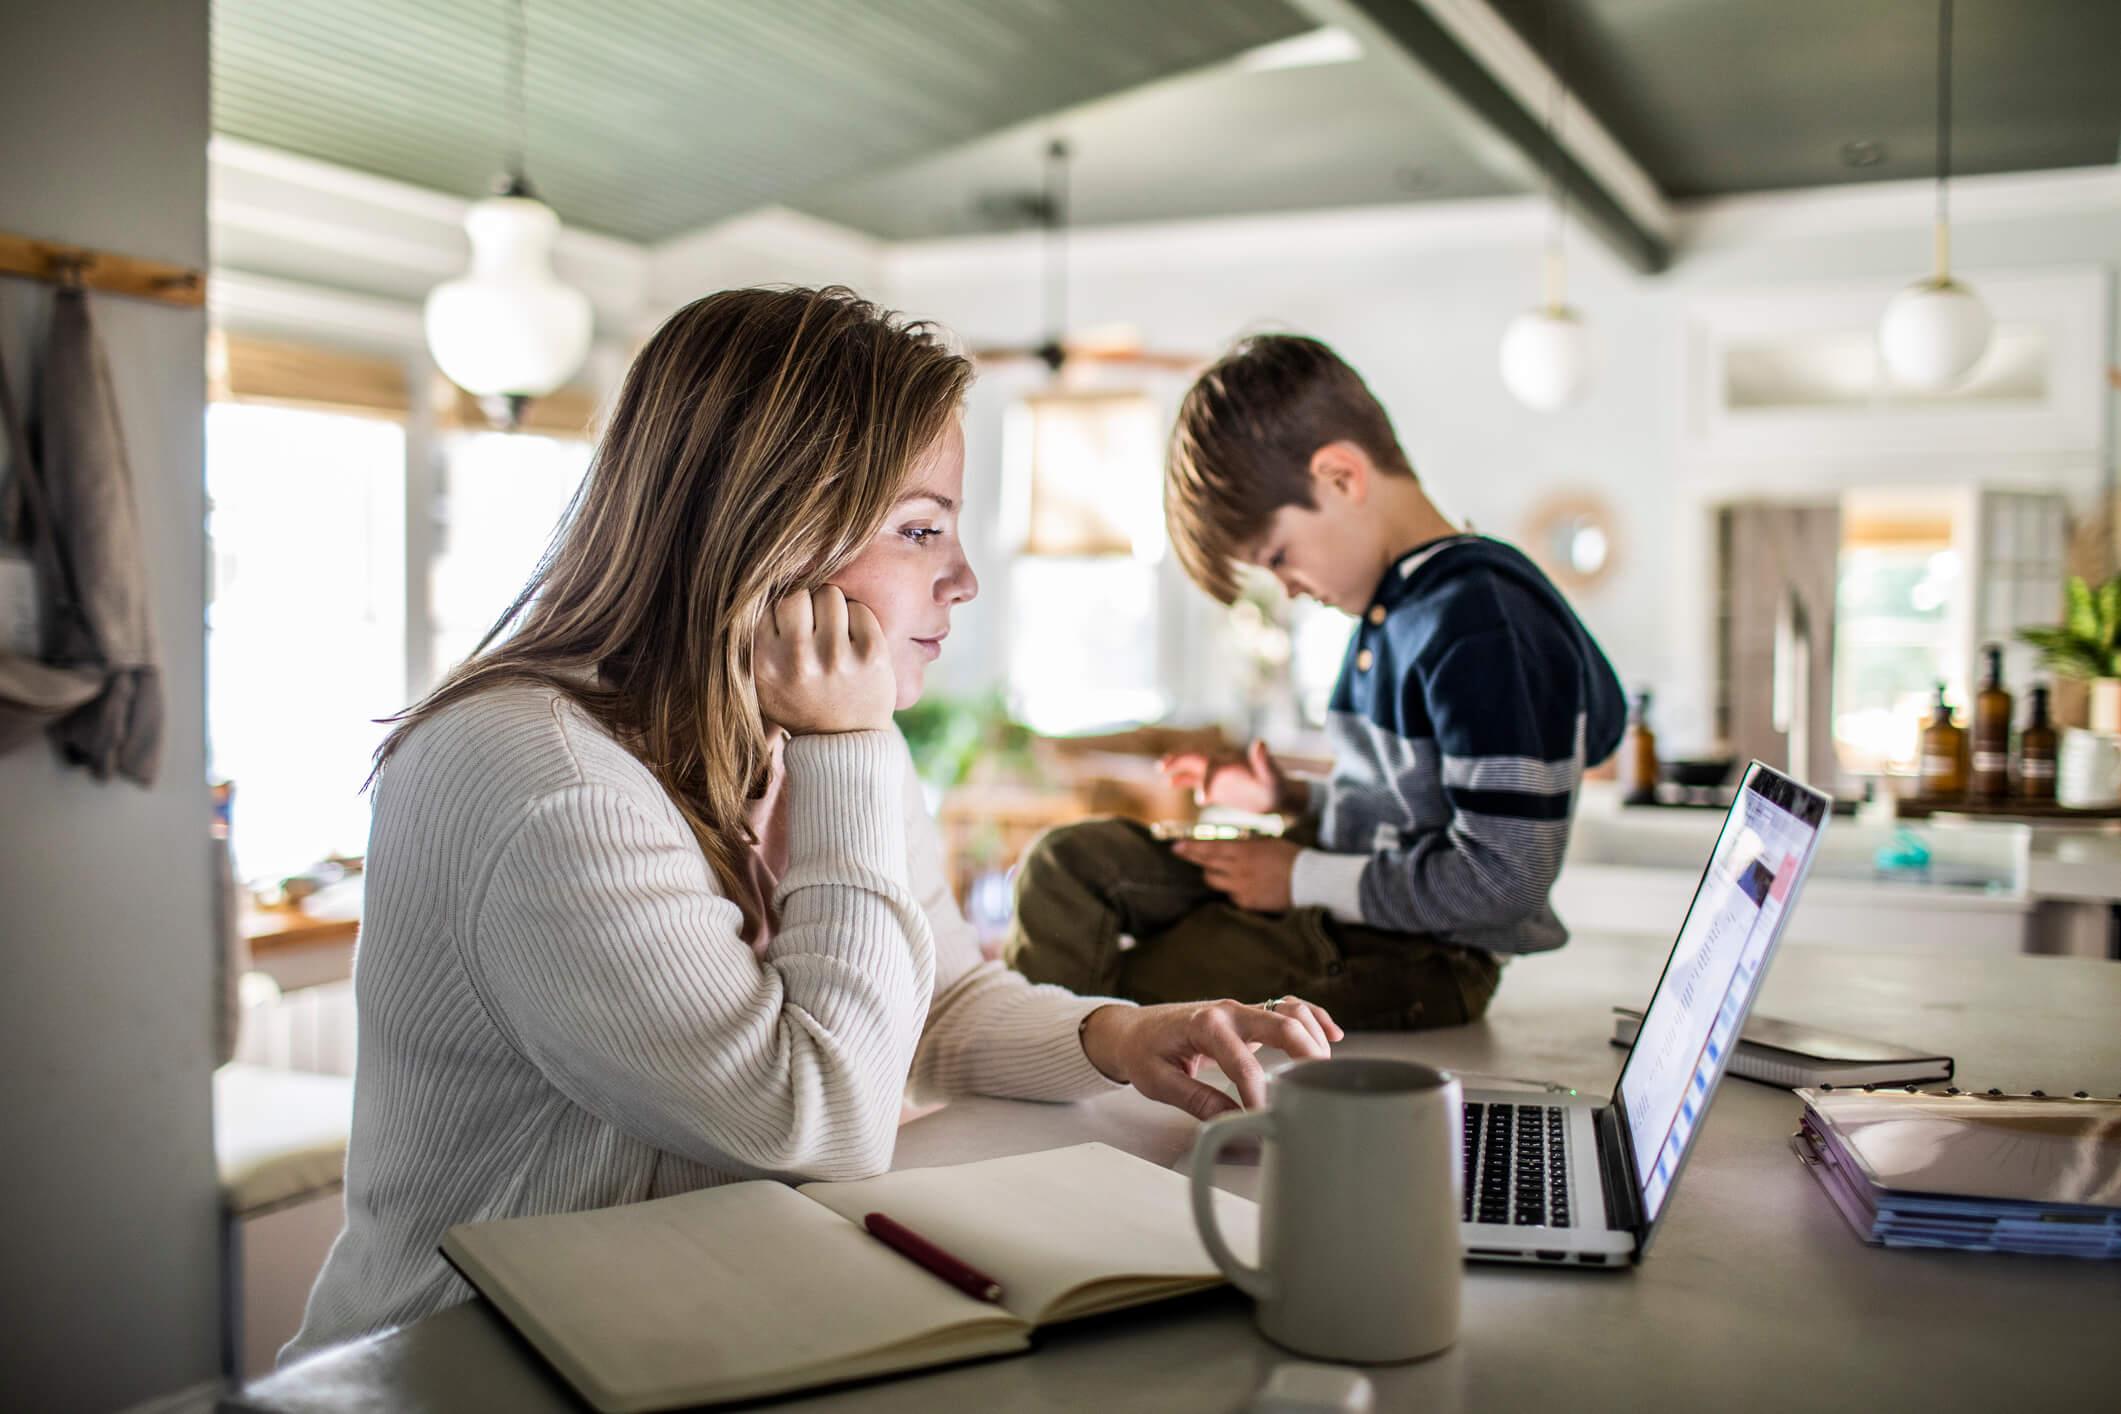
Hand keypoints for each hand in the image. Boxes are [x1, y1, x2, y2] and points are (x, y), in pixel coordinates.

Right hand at [751, 586, 894, 735]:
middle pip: (797, 593)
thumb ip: (756, 639)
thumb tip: (757, 583)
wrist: (843, 742)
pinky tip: (852, 640)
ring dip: (831, 607)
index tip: (788, 626)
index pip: (766, 603)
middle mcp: (798, 660)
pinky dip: (856, 618)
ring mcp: (837, 657)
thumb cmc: (799, 701)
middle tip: (813, 625)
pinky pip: (860, 609)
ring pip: (829, 594)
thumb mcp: (763, 680)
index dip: (779, 610)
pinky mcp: (872, 655)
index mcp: (765, 664)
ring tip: (832, 630)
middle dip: (805, 603)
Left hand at [1080, 997, 1343, 1118]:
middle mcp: (1228, 1011)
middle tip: (1319, 1089)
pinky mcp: (1250, 1016)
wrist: (1133, 1029)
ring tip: (1325, 1071)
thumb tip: (1234, 1124)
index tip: (1268, 1120)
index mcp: (1204, 1026)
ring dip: (1314, 1037)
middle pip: (1281, 1025)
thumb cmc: (1143, 1052)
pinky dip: (1314, 1017)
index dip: (1260, 1096)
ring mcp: (1242, 1010)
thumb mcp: (1158, 1082)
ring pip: (1291, 1012)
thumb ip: (1197, 1101)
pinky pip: (1289, 1008)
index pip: (1243, 1065)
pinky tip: (1333, 1035)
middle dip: (1306, 1056)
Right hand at [1159, 740, 1296, 815]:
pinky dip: (1185, 781)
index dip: (1206, 781)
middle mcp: (1222, 765)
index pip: (1212, 767)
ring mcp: (1218, 776)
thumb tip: (1259, 742)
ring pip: (1193, 768)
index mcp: (1232, 762)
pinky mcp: (1217, 789)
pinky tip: (1172, 783)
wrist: (1278, 795)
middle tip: (1163, 766)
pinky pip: (1197, 782)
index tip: (1203, 800)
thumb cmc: (1277, 785)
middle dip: (1179, 761)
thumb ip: (1264, 761)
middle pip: (1196, 759)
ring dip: (1178, 768)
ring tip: (1161, 770)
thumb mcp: (1272, 775)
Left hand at [1171, 837, 1300, 912]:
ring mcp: (1241, 888)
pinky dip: (1233, 890)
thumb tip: (1226, 844)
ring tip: (1222, 870)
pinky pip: (1231, 896)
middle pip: (1206, 865)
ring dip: (1213, 874)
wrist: (1310, 880)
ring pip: (1214, 881)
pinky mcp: (1247, 903)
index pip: (1209, 848)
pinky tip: (1247, 886)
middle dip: (1194, 858)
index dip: (1190, 847)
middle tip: (1181, 853)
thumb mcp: (1265, 843)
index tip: (1176, 846)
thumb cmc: (1290, 857)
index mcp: (1243, 850)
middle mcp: (1238, 869)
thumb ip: (1244, 844)